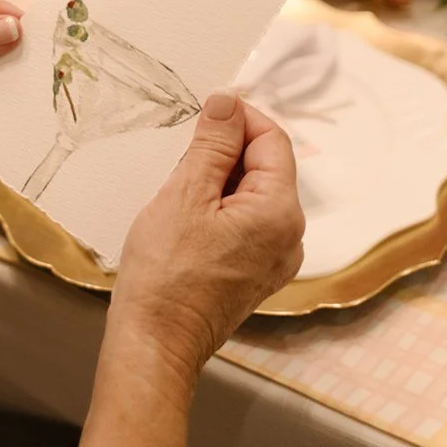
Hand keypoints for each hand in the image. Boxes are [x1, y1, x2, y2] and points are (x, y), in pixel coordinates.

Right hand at [109, 95, 303, 383]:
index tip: (206, 111)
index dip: (240, 118)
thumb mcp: (185, 193)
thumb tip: (228, 103)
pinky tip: (187, 223)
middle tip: (183, 162)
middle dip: (226, 153)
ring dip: (219, 182)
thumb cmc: (166, 274)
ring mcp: (275, 259)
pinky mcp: (256, 274)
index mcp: (280, 211)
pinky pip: (246, 224)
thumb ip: (213, 143)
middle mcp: (290, 236)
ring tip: (180, 199)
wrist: (155, 343)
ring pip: (253, 195)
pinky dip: (220, 210)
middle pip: (266, 167)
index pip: (273, 140)